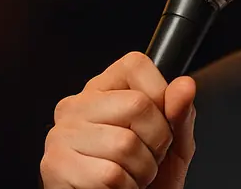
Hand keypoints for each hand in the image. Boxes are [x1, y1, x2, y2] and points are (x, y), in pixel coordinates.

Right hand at [40, 52, 196, 188]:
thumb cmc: (144, 178)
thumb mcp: (173, 144)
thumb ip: (181, 113)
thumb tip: (185, 85)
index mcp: (102, 89)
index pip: (135, 64)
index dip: (160, 96)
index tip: (157, 122)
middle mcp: (76, 106)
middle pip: (137, 104)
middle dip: (157, 142)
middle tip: (145, 157)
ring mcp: (61, 134)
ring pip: (125, 144)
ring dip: (142, 171)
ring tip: (131, 175)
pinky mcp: (55, 167)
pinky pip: (110, 174)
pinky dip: (126, 188)